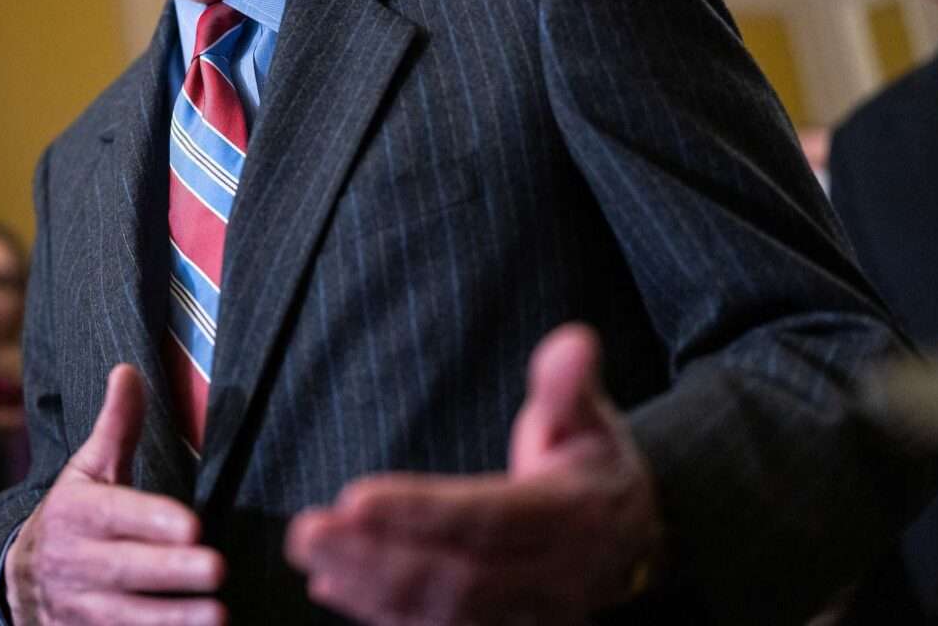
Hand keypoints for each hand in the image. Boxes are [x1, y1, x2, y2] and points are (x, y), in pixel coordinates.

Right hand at [7, 364, 225, 624]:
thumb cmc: (73, 516)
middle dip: (170, 571)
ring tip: (216, 614)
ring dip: (171, 618)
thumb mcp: (89, 469)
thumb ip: (117, 426)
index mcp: (76, 512)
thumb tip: (129, 370)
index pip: (114, 515)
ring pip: (126, 616)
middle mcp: (74, 561)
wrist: (21, 582)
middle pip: (124, 569)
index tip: (190, 525)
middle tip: (216, 568)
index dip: (150, 520)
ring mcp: (80, 607)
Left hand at [285, 323, 662, 624]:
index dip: (420, 514)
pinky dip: (380, 613)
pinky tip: (331, 585)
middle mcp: (550, 580)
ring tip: (310, 552)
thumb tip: (573, 340)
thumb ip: (569, 385)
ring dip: (367, 586)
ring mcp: (526, 616)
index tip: (354, 498)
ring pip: (440, 613)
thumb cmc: (592, 465)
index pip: (487, 520)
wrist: (630, 540)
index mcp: (571, 519)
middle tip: (307, 530)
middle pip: (454, 578)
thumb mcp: (590, 418)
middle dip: (374, 556)